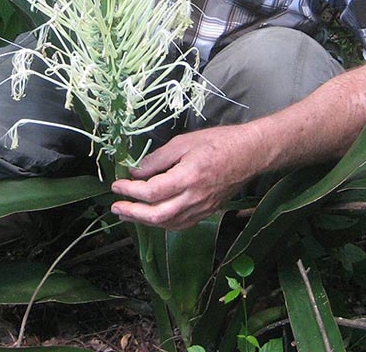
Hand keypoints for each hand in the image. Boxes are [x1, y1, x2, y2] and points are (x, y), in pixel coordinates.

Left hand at [110, 126, 266, 230]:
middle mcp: (194, 198)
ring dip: (145, 220)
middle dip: (133, 213)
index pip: (152, 191)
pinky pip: (181, 224)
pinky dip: (164, 222)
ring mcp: (202, 208)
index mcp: (188, 177)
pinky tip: (154, 216)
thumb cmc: (218, 142)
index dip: (130, 190)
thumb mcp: (184, 142)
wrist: (250, 154)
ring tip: (129, 212)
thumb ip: (158, 159)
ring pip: (168, 223)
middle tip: (116, 207)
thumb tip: (136, 171)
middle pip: (157, 215)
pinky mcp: (208, 212)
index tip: (116, 185)